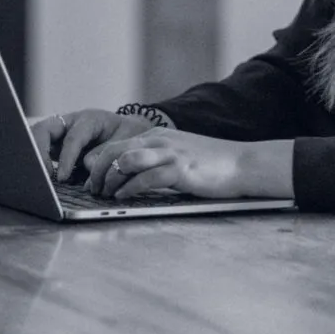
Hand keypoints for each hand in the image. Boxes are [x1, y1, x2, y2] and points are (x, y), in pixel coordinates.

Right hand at [30, 109, 153, 182]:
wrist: (129, 131)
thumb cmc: (129, 134)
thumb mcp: (125, 140)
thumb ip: (107, 151)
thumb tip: (87, 165)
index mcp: (90, 119)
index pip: (73, 137)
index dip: (66, 158)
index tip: (62, 177)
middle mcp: (71, 122)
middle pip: (44, 129)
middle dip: (38, 151)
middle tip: (41, 176)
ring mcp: (61, 132)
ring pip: (37, 137)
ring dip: (34, 156)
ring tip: (38, 178)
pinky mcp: (56, 144)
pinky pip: (41, 149)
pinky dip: (38, 162)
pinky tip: (41, 178)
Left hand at [84, 131, 294, 200]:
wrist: (242, 163)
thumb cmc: (210, 164)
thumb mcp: (177, 155)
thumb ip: (153, 161)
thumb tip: (127, 175)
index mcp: (157, 136)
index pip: (115, 145)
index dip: (97, 164)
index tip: (92, 182)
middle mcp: (160, 141)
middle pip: (114, 151)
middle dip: (97, 172)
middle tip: (93, 190)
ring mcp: (170, 153)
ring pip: (125, 161)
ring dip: (110, 179)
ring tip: (106, 194)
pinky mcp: (181, 169)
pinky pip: (146, 177)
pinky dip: (129, 188)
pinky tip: (123, 197)